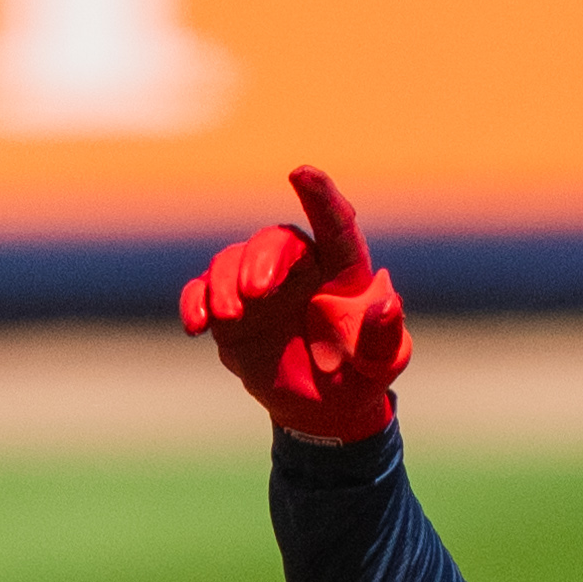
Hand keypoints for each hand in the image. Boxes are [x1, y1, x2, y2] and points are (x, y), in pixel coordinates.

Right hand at [178, 165, 408, 443]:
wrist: (322, 409)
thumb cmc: (359, 376)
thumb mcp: (381, 363)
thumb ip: (384, 336)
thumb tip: (387, 302)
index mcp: (342, 272)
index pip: (335, 226)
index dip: (320, 198)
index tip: (302, 172)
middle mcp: (299, 269)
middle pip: (274, 242)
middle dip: (260, 260)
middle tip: (256, 293)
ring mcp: (259, 286)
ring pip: (232, 261)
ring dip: (224, 283)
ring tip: (229, 317)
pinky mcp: (230, 309)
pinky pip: (202, 291)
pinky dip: (195, 301)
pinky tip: (196, 324)